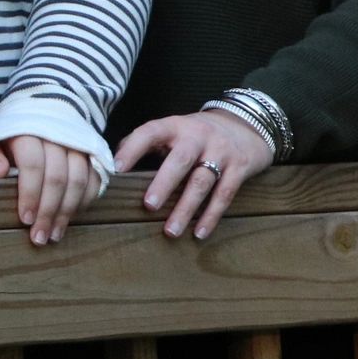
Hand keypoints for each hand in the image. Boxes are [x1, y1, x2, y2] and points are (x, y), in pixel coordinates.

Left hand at [0, 134, 101, 245]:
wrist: (42, 112)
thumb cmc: (13, 136)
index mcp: (29, 131)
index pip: (33, 165)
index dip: (29, 194)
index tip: (25, 219)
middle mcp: (57, 136)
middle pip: (57, 178)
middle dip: (48, 211)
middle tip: (40, 237)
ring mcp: (79, 143)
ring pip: (79, 181)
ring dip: (67, 211)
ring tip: (55, 234)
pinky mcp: (93, 153)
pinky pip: (95, 180)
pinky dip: (85, 202)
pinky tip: (71, 218)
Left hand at [113, 110, 273, 238]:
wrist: (247, 125)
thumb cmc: (197, 133)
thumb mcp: (173, 129)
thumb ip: (145, 143)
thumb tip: (109, 162)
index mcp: (175, 125)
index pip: (150, 132)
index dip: (132, 149)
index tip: (116, 169)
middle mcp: (198, 136)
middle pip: (179, 160)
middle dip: (163, 184)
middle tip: (148, 205)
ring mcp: (221, 152)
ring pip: (202, 182)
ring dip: (186, 209)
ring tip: (170, 231)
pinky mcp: (239, 168)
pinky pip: (224, 195)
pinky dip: (211, 216)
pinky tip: (199, 233)